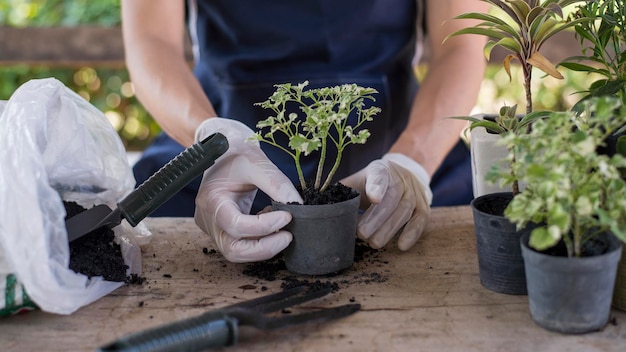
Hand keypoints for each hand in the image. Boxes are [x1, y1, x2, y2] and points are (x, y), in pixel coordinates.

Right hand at [194, 118, 302, 262]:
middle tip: (289, 235)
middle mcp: (208, 219)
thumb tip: (298, 205)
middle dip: (264, 247)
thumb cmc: (236, 153)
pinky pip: (242, 244)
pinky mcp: (223, 231)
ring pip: (238, 252)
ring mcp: (213, 228)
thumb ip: (277, 183)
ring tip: (282, 227)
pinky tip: (272, 221)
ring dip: (264, 246)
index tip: (288, 216)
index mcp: (211, 199)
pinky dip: (261, 239)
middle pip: (234, 249)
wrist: (224, 151)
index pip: (235, 225)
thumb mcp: (257, 162)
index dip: (264, 226)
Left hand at [340, 153, 431, 249]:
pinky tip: (401, 246)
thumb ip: (342, 192)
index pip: (380, 176)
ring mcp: (414, 193)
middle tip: (362, 233)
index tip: (373, 198)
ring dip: (389, 229)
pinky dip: (412, 233)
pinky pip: (420, 220)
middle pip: (393, 197)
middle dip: (377, 217)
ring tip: (373, 243)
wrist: (404, 175)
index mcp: (381, 170)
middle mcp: (401, 179)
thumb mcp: (359, 182)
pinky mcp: (424, 207)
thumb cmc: (372, 184)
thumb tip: (312, 206)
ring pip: (405, 210)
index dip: (377, 186)